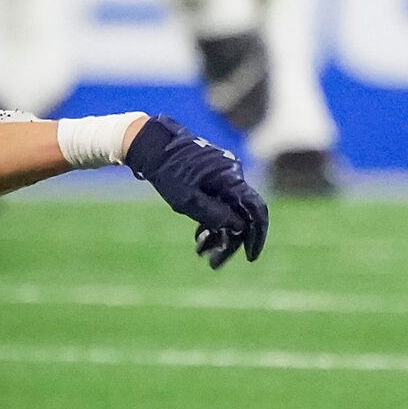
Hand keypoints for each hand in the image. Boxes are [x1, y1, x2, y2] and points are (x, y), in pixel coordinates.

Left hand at [123, 116, 268, 268]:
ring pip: (229, 209)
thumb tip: (240, 227)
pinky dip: (212, 219)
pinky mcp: (213, 176)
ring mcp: (223, 174)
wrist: (150, 144)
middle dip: (229, 241)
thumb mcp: (186, 199)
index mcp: (230, 177)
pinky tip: (200, 237)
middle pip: (241, 214)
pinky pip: (220, 201)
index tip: (249, 257)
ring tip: (200, 252)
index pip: (256, 210)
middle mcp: (232, 174)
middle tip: (214, 264)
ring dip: (218, 233)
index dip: (257, 236)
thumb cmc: (166, 171)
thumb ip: (214, 214)